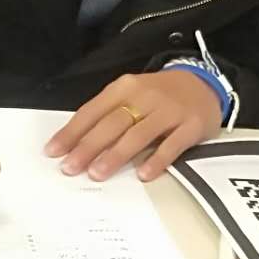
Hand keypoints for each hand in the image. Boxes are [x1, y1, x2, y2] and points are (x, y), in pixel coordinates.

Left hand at [45, 71, 222, 181]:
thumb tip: (77, 143)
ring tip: (97, 173)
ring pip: (138, 134)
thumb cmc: (160, 95)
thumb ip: (108, 114)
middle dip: (88, 146)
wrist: (204, 84)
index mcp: (125, 87)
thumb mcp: (132, 94)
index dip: (72, 132)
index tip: (54, 151)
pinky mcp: (191, 125)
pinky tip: (143, 175)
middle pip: (112, 123)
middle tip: (71, 167)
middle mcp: (146, 96)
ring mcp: (170, 111)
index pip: (93, 110)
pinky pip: (171, 145)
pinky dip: (156, 160)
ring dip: (115, 155)